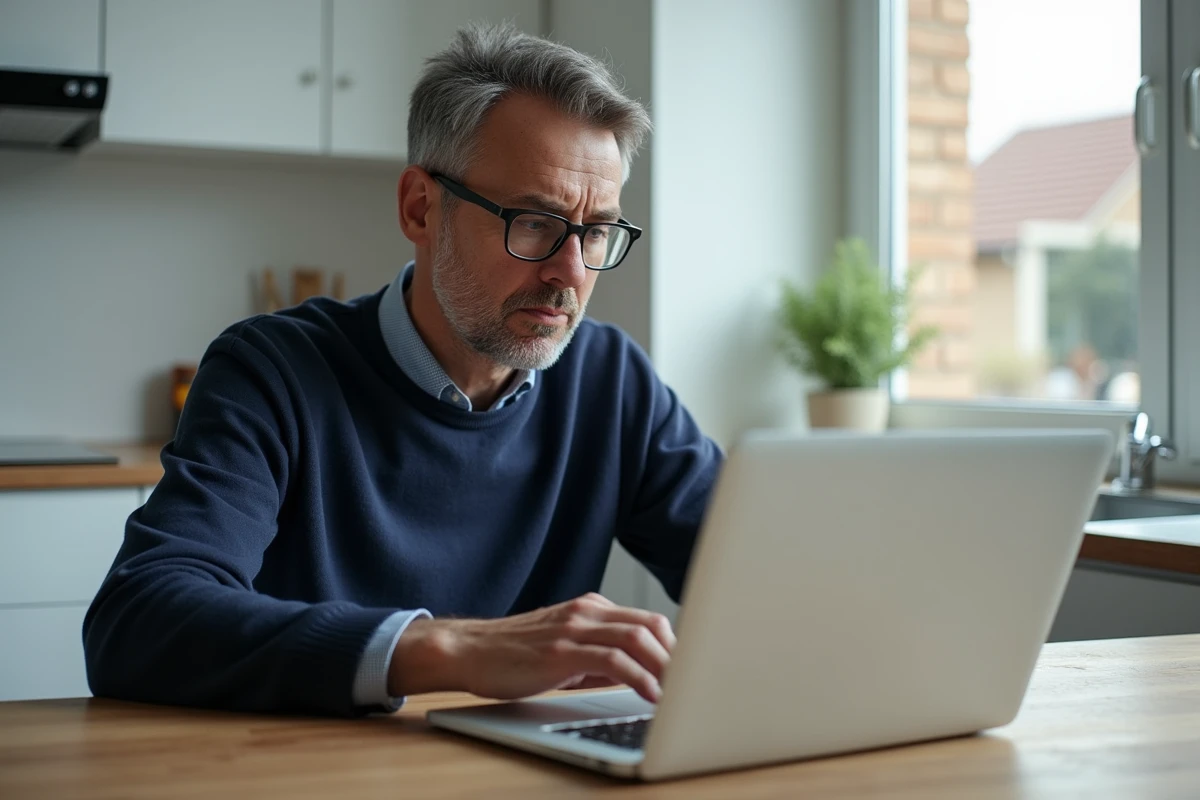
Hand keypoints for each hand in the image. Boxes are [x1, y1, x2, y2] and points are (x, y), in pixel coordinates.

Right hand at [388, 593, 675, 703]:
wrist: (468, 650)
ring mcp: (574, 628)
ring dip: (666, 669)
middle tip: (695, 685)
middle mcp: (587, 612)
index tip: (692, 673)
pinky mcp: (562, 651)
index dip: (676, 647)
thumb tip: (638, 680)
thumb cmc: (513, 656)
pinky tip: (651, 697)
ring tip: (681, 694)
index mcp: (590, 610)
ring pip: (638, 639)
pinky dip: (641, 679)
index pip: (648, 621)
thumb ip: (599, 660)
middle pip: (651, 625)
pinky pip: (614, 661)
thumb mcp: (564, 652)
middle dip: (679, 657)